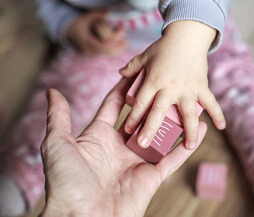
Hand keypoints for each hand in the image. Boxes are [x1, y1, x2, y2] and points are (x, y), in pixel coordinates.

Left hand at [41, 79, 207, 216]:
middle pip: (142, 117)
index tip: (137, 70)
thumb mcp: (59, 144)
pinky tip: (200, 130)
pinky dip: (187, 145)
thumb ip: (59, 117)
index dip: (125, 88)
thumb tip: (52, 92)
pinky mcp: (152, 176)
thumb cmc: (66, 182)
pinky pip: (174, 157)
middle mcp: (121, 146)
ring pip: (161, 135)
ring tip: (188, 101)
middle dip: (154, 100)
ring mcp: (138, 160)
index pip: (115, 105)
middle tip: (167, 81)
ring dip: (174, 120)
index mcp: (100, 136)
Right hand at [67, 12, 127, 55]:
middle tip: (126, 42)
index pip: (101, 46)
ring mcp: (91, 53)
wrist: (69, 32)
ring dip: (117, 51)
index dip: (112, 42)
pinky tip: (121, 47)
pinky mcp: (94, 53)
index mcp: (85, 41)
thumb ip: (97, 15)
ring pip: (106, 55)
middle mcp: (88, 49)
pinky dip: (113, 51)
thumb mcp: (86, 17)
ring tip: (125, 44)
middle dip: (117, 48)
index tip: (120, 35)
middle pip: (105, 52)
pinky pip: (105, 54)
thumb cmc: (78, 23)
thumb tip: (107, 12)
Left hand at [119, 20, 224, 149]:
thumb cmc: (164, 46)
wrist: (187, 34)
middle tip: (145, 145)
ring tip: (189, 146)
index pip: (140, 102)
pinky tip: (221, 127)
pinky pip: (211, 103)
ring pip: (187, 114)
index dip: (133, 117)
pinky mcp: (201, 87)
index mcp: (153, 80)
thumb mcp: (145, 55)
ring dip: (188, 131)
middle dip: (151, 129)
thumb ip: (133, 67)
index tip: (129, 131)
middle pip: (158, 112)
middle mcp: (169, 87)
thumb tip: (121, 73)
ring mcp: (187, 88)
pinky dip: (218, 114)